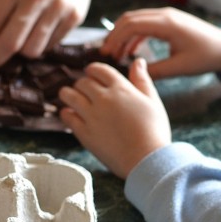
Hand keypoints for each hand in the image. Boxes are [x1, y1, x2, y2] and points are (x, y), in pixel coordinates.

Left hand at [59, 58, 170, 178]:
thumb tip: (138, 61)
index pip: (99, 69)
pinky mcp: (84, 132)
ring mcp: (91, 115)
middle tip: (84, 90)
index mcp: (121, 89)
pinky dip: (66, 113)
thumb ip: (142, 80)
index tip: (91, 74)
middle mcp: (103, 99)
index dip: (93, 70)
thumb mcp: (152, 102)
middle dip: (82, 84)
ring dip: (68, 94)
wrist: (146, 160)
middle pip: (82, 82)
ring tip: (70, 98)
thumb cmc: (154, 132)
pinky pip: (66, 116)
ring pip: (68, 95)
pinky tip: (71, 114)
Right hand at [99, 8, 220, 79]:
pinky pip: (145, 24)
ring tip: (115, 54)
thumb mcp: (179, 68)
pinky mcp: (169, 20)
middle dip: (114, 35)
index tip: (106, 54)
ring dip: (123, 34)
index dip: (115, 38)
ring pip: (135, 19)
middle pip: (129, 18)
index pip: (131, 25)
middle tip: (105, 54)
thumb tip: (132, 74)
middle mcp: (165, 15)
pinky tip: (130, 51)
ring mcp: (167, 16)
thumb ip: (155, 71)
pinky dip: (134, 35)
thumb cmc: (206, 57)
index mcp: (167, 24)